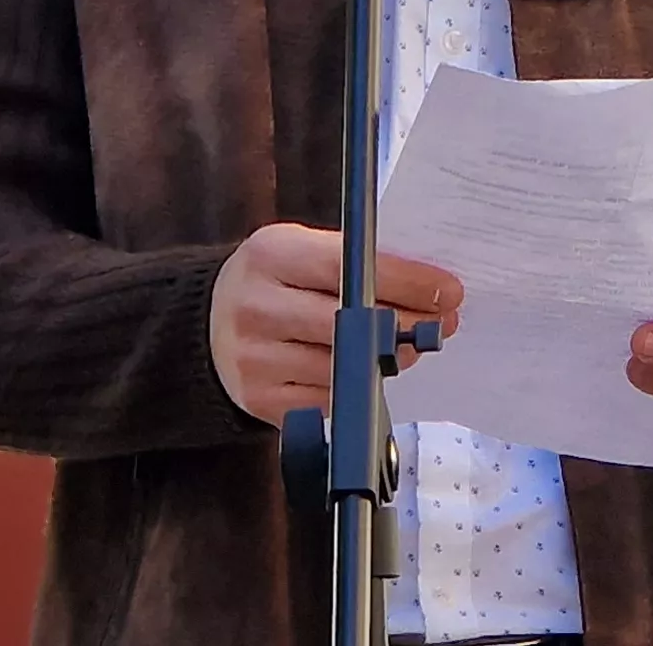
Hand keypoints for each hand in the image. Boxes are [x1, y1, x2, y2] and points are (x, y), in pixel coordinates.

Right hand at [208, 222, 460, 424]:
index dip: (406, 281)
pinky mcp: (259, 400)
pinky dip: (354, 389)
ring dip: (386, 361)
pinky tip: (365, 374)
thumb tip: (428, 290)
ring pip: (343, 367)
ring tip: (405, 348)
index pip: (349, 266)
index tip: (447, 291)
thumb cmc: (273, 282)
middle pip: (351, 321)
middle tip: (442, 324)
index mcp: (270, 254)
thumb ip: (352, 263)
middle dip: (408, 325)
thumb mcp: (299, 251)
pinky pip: (326, 401)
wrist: (206, 326)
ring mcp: (255, 358)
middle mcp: (256, 305)